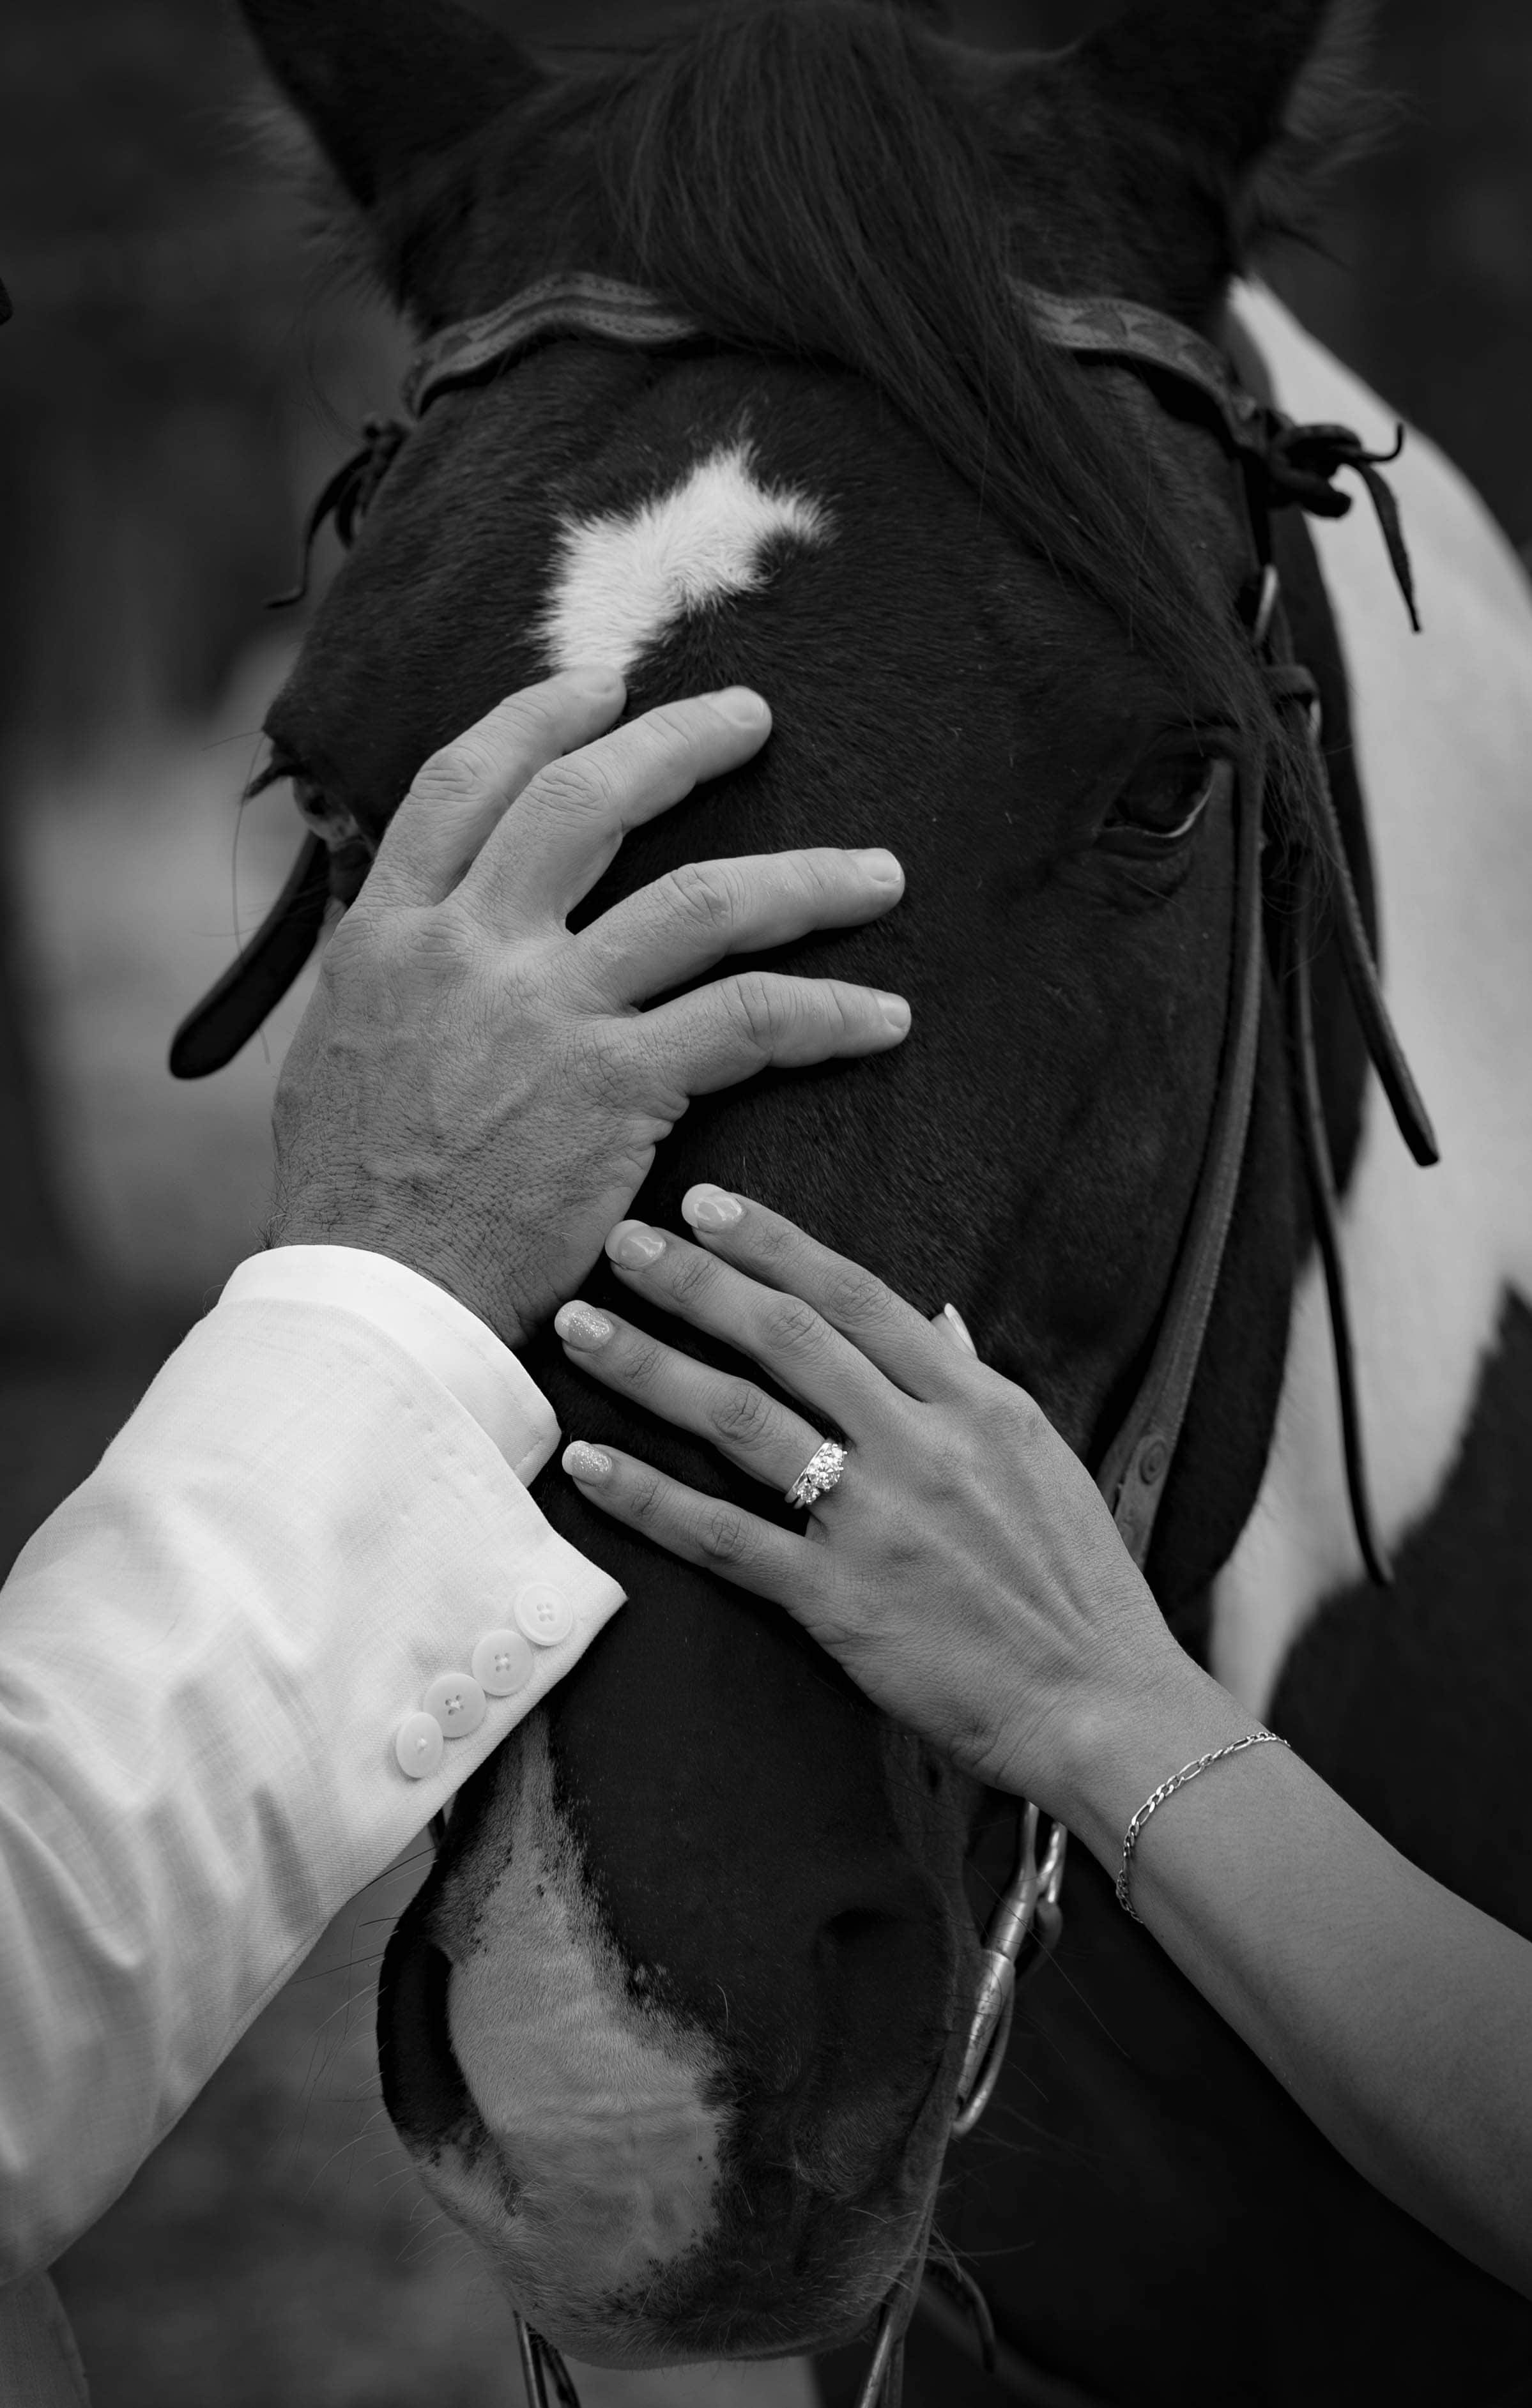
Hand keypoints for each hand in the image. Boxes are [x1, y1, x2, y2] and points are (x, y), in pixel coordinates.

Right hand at [267, 672, 910, 1345]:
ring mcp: (548, 1012)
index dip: (537, 718)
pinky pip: (749, 1022)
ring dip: (803, 878)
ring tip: (877, 874)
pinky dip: (825, 1014)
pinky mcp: (618, 1088)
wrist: (378, 1294)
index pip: (463, 783)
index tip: (600, 684)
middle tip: (753, 719)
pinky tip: (879, 1017)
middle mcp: (469, 950)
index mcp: (390, 934)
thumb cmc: (352, 1192)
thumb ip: (389, 967)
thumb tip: (411, 912)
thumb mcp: (334, 1047)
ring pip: (699, 902)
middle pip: (585, 803)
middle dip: (680, 745)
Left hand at [551, 1187, 1204, 1821]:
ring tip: (582, 1329)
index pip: (858, 1297)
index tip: (705, 1204)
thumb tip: (935, 1316)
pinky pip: (725, 1537)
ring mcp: (877, 1521)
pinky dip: (650, 1497)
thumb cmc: (1075, 1585)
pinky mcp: (840, 1601)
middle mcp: (922, 1446)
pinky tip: (590, 1464)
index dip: (773, 1244)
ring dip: (651, 1367)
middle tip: (621, 1242)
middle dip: (694, 1282)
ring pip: (742, 1420)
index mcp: (977, 1402)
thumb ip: (974, 1383)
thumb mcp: (1040, 1458)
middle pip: (786, 1339)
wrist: (1101, 1705)